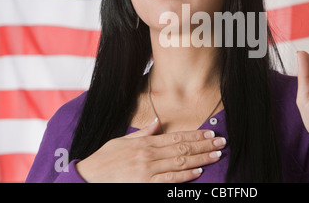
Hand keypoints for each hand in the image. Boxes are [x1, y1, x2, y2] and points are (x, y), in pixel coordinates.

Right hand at [75, 119, 225, 181]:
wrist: (88, 179)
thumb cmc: (104, 160)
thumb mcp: (121, 141)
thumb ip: (142, 133)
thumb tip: (157, 123)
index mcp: (145, 143)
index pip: (176, 137)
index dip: (195, 134)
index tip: (209, 132)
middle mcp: (149, 155)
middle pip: (182, 148)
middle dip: (204, 145)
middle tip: (221, 142)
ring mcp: (148, 172)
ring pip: (180, 163)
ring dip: (200, 159)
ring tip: (216, 155)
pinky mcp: (145, 186)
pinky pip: (169, 181)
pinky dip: (184, 176)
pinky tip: (198, 172)